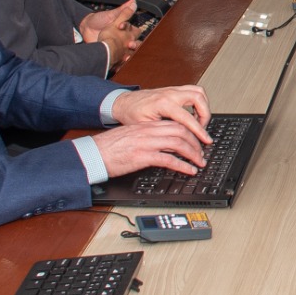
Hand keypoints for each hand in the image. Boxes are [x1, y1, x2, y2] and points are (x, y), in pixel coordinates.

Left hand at [79, 1, 143, 67]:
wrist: (85, 29)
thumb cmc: (98, 20)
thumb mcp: (111, 15)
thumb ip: (123, 10)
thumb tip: (133, 1)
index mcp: (126, 29)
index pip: (136, 31)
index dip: (132, 31)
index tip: (121, 27)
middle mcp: (124, 39)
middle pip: (135, 44)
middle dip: (134, 45)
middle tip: (129, 44)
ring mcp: (118, 47)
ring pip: (129, 53)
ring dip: (130, 54)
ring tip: (126, 56)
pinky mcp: (112, 54)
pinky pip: (119, 60)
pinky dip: (121, 62)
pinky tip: (120, 62)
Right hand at [91, 119, 207, 178]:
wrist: (93, 154)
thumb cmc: (108, 148)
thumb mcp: (130, 136)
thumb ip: (147, 136)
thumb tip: (162, 143)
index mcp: (146, 126)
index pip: (175, 124)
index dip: (190, 132)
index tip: (197, 141)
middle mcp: (149, 132)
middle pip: (181, 132)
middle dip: (196, 143)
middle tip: (202, 153)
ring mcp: (146, 143)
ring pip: (178, 144)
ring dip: (193, 154)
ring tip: (200, 163)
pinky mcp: (142, 157)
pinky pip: (169, 160)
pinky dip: (182, 165)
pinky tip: (189, 170)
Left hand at [110, 84, 210, 135]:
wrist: (123, 102)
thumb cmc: (131, 113)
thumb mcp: (145, 128)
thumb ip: (164, 134)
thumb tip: (179, 145)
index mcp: (163, 103)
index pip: (188, 117)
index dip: (199, 130)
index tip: (205, 139)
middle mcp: (170, 93)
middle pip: (199, 98)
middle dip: (205, 114)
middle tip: (203, 128)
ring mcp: (173, 90)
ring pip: (198, 91)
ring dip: (204, 106)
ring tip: (200, 121)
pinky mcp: (174, 90)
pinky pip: (193, 90)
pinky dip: (199, 101)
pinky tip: (193, 113)